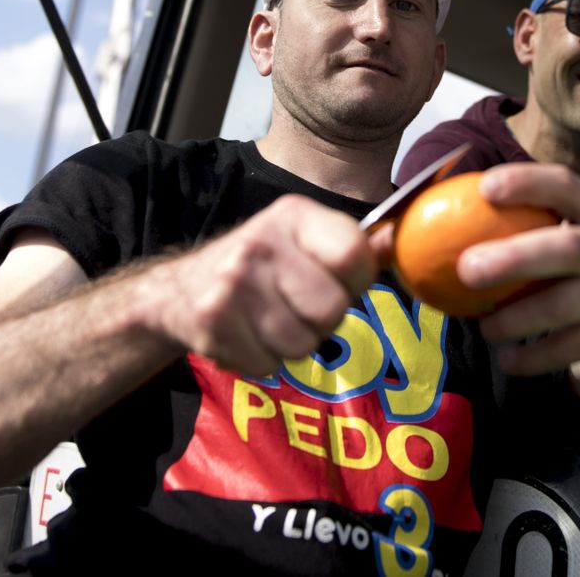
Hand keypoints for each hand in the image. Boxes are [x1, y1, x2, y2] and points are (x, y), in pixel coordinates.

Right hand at [151, 195, 377, 377]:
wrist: (178, 291)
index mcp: (293, 214)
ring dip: (293, 344)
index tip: (339, 282)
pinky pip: (269, 364)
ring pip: (303, 344)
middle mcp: (261, 242)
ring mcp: (233, 282)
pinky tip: (246, 335)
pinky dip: (263, 360)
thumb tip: (401, 240)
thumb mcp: (304, 241)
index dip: (356, 282)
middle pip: (332, 309)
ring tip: (270, 322)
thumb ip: (353, 246)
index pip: (353, 256)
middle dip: (323, 320)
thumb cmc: (260, 266)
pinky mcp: (213, 321)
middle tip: (298, 307)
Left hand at [454, 163, 579, 376]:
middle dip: (516, 258)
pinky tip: (508, 361)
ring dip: (519, 318)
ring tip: (484, 328)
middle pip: (569, 249)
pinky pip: (574, 347)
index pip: (566, 185)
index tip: (485, 188)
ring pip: (569, 304)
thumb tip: (449, 221)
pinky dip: (538, 356)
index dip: (528, 183)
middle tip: (466, 268)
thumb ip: (535, 224)